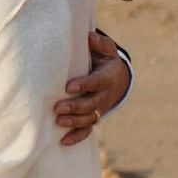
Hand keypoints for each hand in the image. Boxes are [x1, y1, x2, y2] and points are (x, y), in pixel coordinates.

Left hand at [57, 31, 129, 146]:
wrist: (119, 80)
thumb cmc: (105, 60)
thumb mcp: (107, 50)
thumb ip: (100, 43)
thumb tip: (90, 36)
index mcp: (107, 78)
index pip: (96, 82)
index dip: (84, 84)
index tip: (68, 87)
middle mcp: (104, 96)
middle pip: (91, 104)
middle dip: (75, 107)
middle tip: (57, 108)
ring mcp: (99, 109)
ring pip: (88, 119)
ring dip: (74, 122)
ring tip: (58, 122)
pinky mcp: (94, 117)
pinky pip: (87, 130)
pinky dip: (76, 137)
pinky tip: (63, 141)